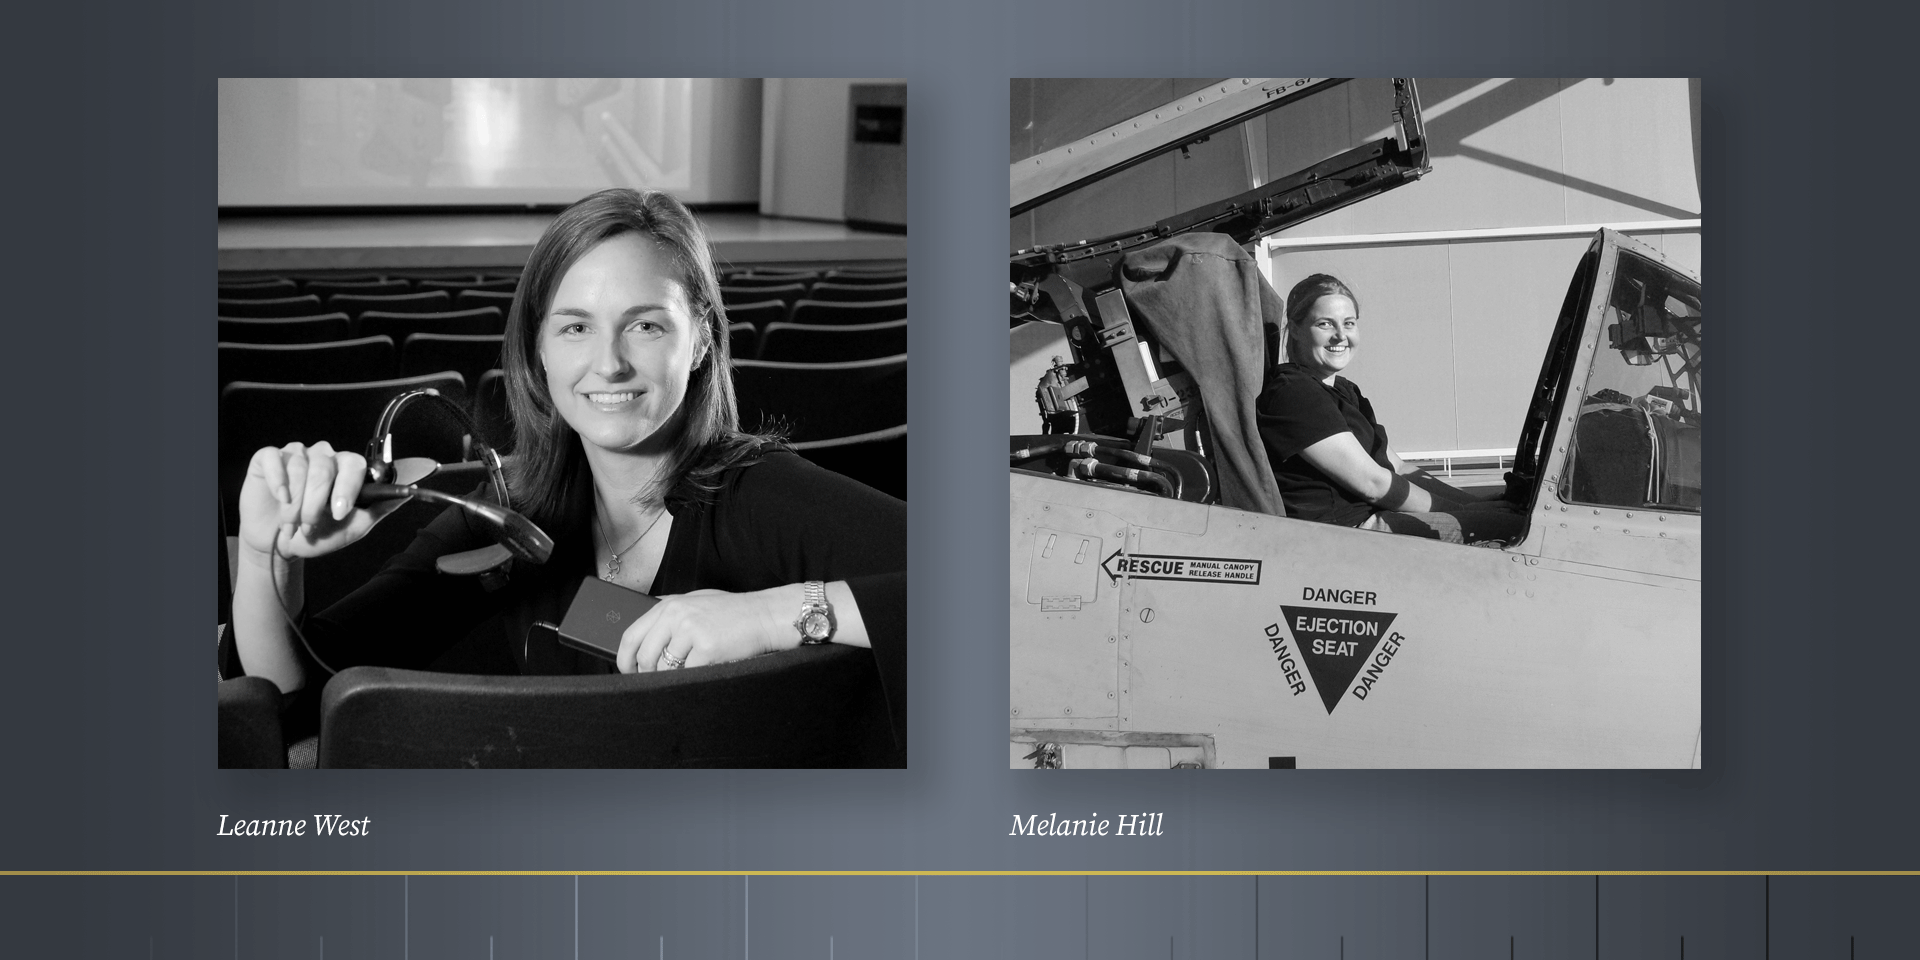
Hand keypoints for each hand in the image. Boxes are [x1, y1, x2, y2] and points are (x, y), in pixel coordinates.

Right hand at [236, 442, 408, 564]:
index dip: (346, 487)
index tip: (339, 513)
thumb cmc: (319, 535)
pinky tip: (279, 498)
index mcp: (346, 469)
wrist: (281, 546)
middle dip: (316, 503)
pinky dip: (277, 480)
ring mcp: (296, 455)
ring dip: (294, 503)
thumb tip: (407, 494)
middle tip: (310, 525)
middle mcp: (323, 457)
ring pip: (299, 467)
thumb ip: (378, 508)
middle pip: (324, 468)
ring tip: (291, 523)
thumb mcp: (354, 527)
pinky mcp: (269, 459)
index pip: (354, 465)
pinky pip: (272, 458)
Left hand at [616, 587, 790, 673]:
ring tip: (686, 674)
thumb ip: (670, 612)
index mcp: (669, 605)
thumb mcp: (696, 601)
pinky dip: (692, 678)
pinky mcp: (707, 648)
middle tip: (655, 681)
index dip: (624, 659)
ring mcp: (691, 631)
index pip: (631, 635)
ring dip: (671, 678)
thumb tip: (643, 629)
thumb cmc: (733, 612)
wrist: (765, 616)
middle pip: (645, 656)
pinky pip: (687, 674)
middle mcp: (676, 616)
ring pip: (665, 668)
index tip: (627, 671)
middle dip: (647, 674)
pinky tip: (703, 671)